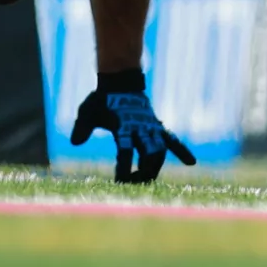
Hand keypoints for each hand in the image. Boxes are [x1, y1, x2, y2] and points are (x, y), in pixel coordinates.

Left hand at [70, 77, 193, 184]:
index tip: (121, 182)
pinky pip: (172, 140)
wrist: (120, 80)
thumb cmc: (101, 99)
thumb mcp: (87, 111)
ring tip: (145, 181)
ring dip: (155, 168)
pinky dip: (182, 150)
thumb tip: (75, 143)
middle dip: (143, 173)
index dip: (124, 167)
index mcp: (124, 126)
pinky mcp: (157, 126)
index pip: (126, 151)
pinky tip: (191, 162)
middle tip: (131, 185)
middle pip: (148, 155)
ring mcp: (151, 127)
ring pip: (160, 152)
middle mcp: (141, 128)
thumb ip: (82, 127)